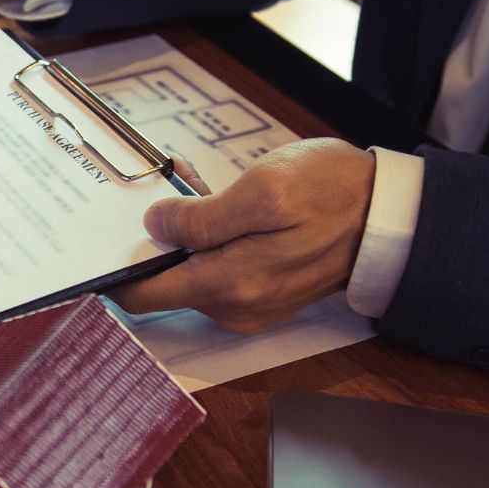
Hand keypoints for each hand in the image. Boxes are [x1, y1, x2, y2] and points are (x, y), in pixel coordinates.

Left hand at [109, 139, 374, 330]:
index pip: (144, 296)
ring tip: (185, 182)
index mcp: (229, 285)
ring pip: (188, 269)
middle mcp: (234, 305)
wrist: (394, 216)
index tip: (94, 242)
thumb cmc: (335, 195)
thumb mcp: (265, 192)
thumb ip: (204, 218)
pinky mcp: (261, 287)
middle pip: (163, 280)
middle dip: (150, 238)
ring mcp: (248, 300)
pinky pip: (214, 266)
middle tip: (151, 190)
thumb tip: (155, 228)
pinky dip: (205, 235)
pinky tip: (210, 196)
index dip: (113, 271)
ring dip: (179, 231)